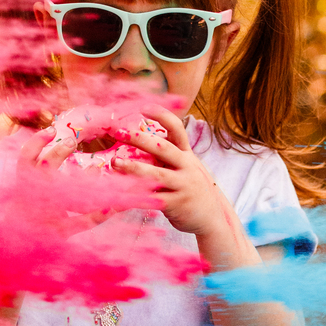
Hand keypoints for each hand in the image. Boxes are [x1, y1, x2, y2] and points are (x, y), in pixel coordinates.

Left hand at [113, 106, 230, 239]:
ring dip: (133, 168)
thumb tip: (141, 140)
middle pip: (163, 148)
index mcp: (187, 154)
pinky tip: (120, 193)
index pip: (177, 129)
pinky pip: (152, 199)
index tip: (144, 107)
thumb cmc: (191, 189)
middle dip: (140, 139)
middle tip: (119, 133)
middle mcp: (187, 167)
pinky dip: (135, 196)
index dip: (161, 115)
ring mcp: (182, 185)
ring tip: (115, 163)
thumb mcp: (186, 168)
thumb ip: (169, 156)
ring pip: (156, 174)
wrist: (211, 218)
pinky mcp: (176, 204)